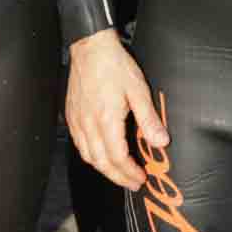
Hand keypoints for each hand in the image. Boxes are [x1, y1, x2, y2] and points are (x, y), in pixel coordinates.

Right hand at [65, 29, 163, 190]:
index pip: (117, 158)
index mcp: (106, 120)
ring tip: (119, 173)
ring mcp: (77, 121)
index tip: (141, 178)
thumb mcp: (138, 90)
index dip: (129, 172)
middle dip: (117, 177)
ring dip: (104, 169)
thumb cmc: (114, 66)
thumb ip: (148, 119)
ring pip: (87, 156)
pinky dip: (91, 155)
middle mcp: (88, 124)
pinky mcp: (71, 115)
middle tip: (132, 183)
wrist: (91, 48)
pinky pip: (79, 144)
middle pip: (100, 162)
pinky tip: (101, 155)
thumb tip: (161, 142)